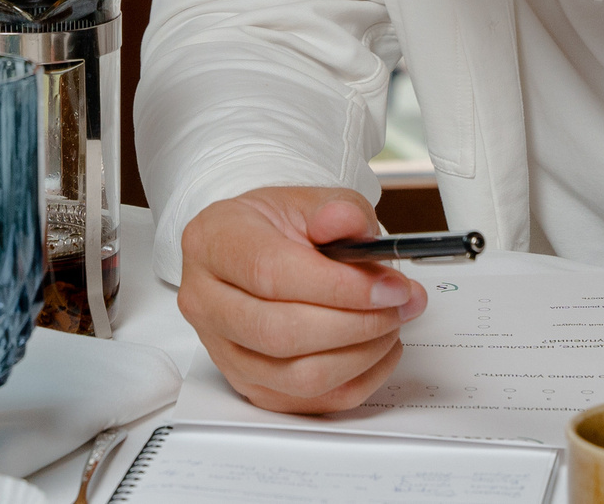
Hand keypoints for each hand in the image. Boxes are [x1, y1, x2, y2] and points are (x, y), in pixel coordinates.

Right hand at [177, 188, 426, 413]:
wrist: (253, 248)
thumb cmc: (277, 227)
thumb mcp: (309, 201)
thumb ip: (337, 210)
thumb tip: (354, 227)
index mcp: (213, 242)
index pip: (272, 274)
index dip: (338, 287)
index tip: (388, 288)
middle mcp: (205, 300)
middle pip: (281, 333)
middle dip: (356, 324)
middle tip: (398, 305)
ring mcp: (222, 349)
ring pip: (296, 376)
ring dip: (360, 356)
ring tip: (390, 325)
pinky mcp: (248, 384)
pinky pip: (309, 402)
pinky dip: (356, 381)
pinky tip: (377, 350)